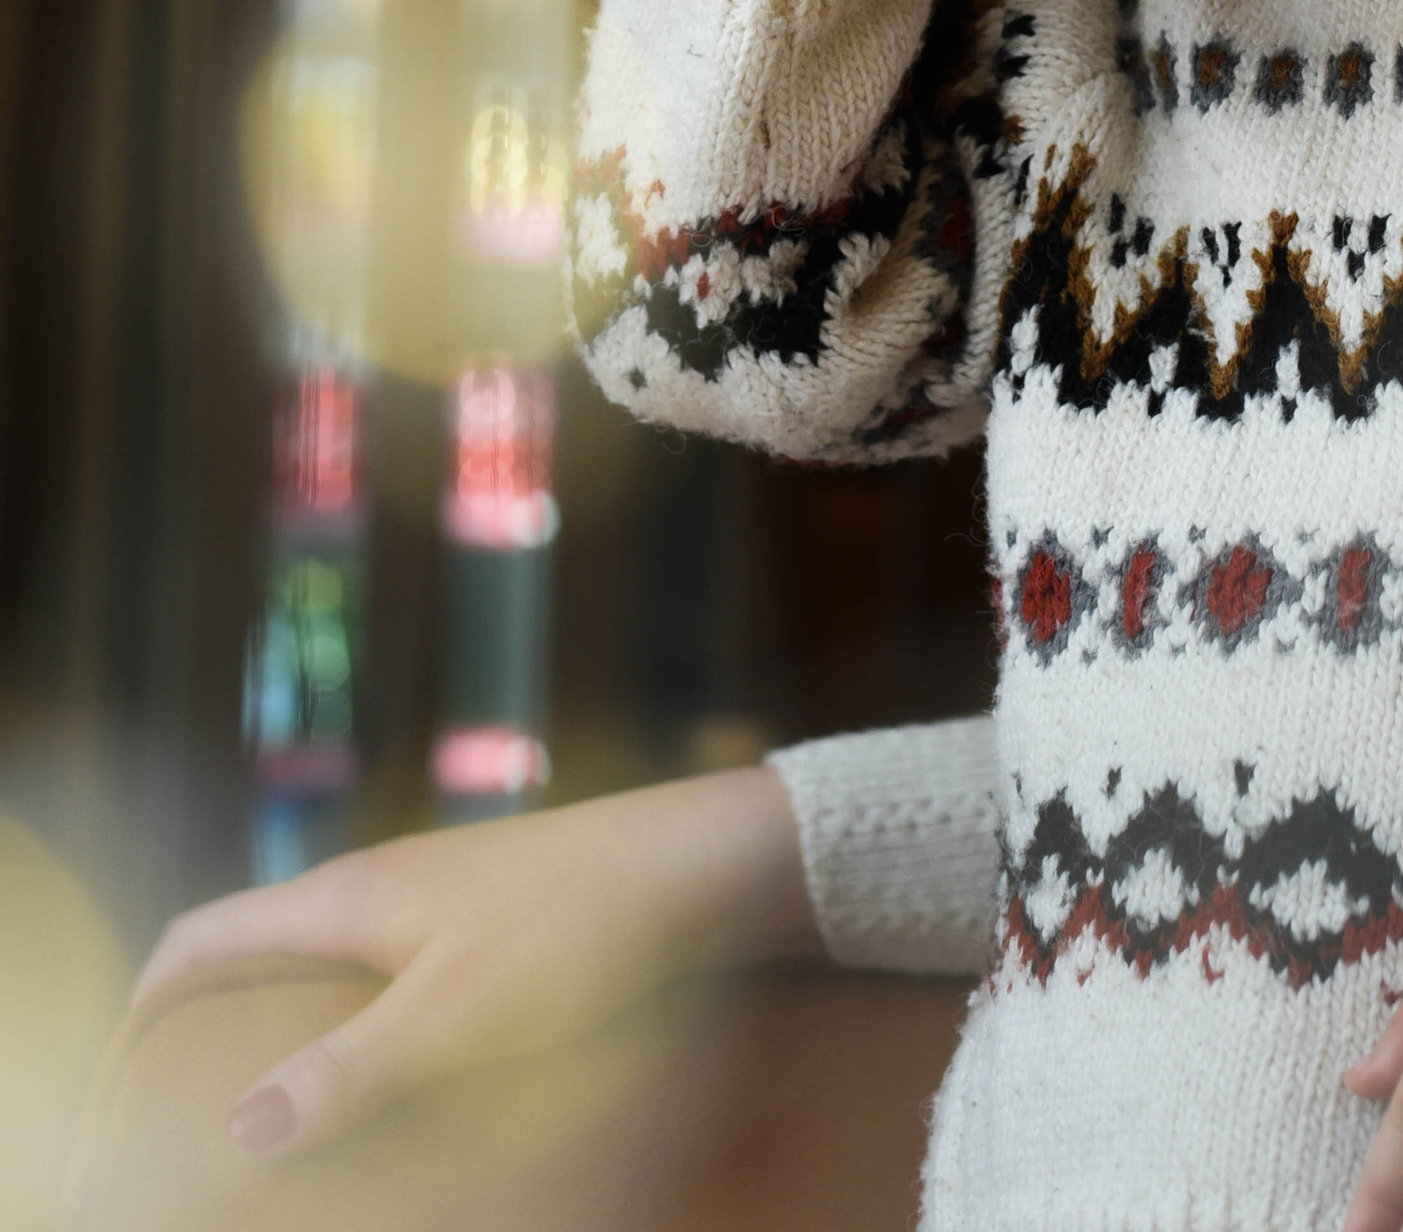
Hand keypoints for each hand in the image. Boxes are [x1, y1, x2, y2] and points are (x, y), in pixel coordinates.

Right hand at [130, 767, 817, 1162]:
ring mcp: (430, 902)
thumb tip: (237, 1130)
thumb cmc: (582, 929)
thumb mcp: (457, 1015)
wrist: (698, 866)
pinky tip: (382, 1093)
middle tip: (179, 1129)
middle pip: (247, 953)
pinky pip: (380, 978)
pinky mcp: (483, 926)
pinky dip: (349, 1031)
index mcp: (344, 897)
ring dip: (278, 1036)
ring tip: (271, 1130)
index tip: (110, 1097)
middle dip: (197, 1032)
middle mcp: (374, 888)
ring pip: (316, 968)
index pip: (198, 939)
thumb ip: (349, 1068)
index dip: (136, 1013)